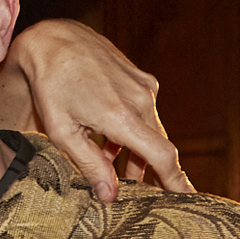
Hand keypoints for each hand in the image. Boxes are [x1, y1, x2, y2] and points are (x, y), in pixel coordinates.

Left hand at [0, 19, 191, 201]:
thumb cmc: (51, 86)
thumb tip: (110, 195)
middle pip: (159, 146)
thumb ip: (90, 165)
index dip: (176, 181)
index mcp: (122, 116)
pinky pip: (144, 112)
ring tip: (121, 172)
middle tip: (151, 196)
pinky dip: (133, 131)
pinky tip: (111, 142)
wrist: (53, 39)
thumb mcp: (62, 132)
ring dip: (138, 153)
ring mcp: (143, 86)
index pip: (162, 156)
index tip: (188, 199)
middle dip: (155, 174)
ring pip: (150, 130)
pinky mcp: (140, 77)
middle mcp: (141, 99)